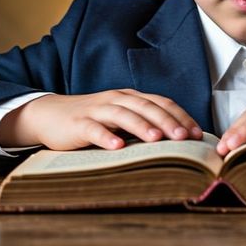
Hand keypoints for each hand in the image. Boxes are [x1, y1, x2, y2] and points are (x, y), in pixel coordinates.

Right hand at [0, 90, 201, 151]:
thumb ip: (141, 125)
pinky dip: (106, 137)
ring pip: (123, 115)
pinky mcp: (78, 124)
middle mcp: (116, 100)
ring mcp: (96, 110)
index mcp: (129, 98)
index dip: (180, 116)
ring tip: (157, 140)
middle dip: (167, 121)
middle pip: (146, 107)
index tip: (196, 134)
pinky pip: (94, 129)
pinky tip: (116, 147)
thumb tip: (175, 142)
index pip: (160, 103)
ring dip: (141, 127)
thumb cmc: (90, 120)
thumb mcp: (118, 119)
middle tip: (183, 138)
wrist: (49, 114)